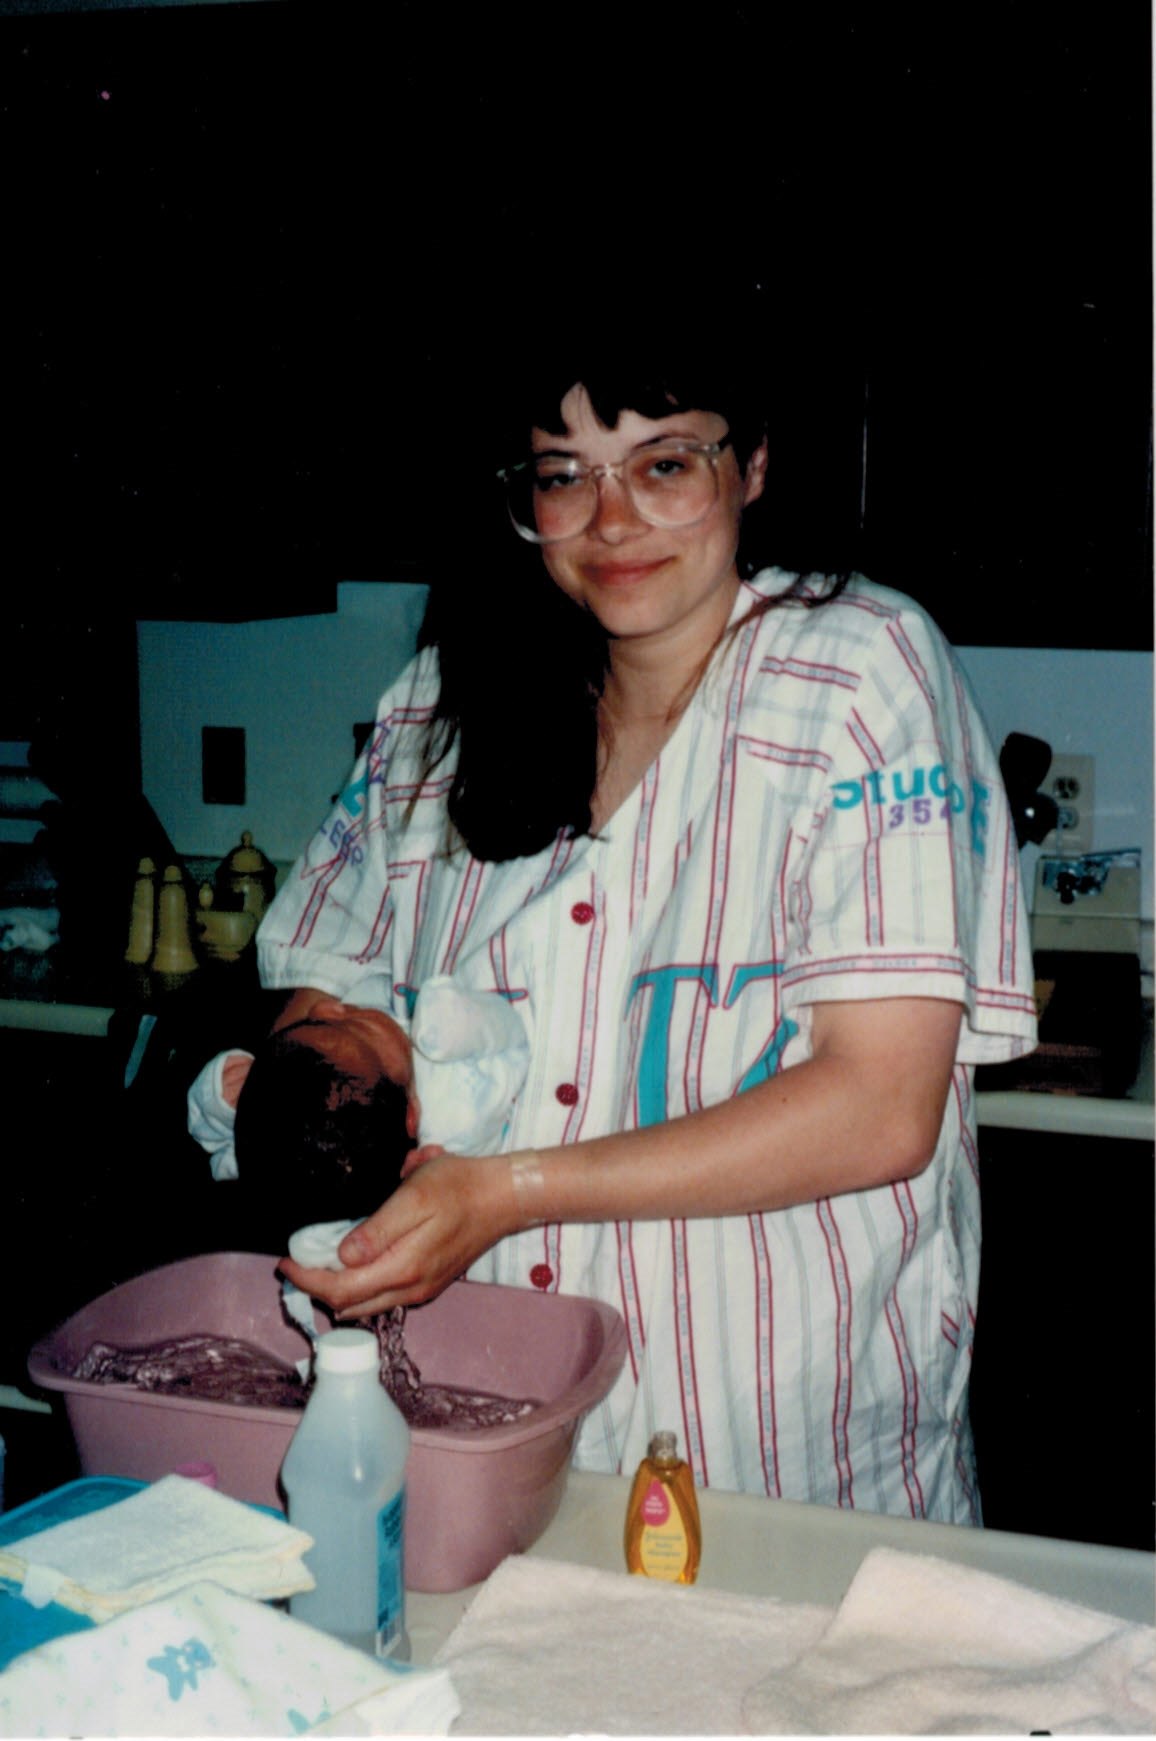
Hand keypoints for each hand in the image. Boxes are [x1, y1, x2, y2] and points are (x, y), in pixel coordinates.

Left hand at [278, 1150, 517, 1315]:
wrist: (502, 1198)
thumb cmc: (458, 1187)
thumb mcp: (415, 1196)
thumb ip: (378, 1230)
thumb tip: (342, 1257)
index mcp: (402, 1268)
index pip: (340, 1289)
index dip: (307, 1279)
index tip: (285, 1260)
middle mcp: (410, 1289)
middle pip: (349, 1305)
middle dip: (316, 1287)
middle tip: (295, 1262)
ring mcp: (421, 1290)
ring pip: (366, 1305)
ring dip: (337, 1290)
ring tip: (316, 1264)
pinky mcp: (429, 1283)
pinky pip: (384, 1296)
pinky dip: (359, 1288)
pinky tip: (353, 1266)